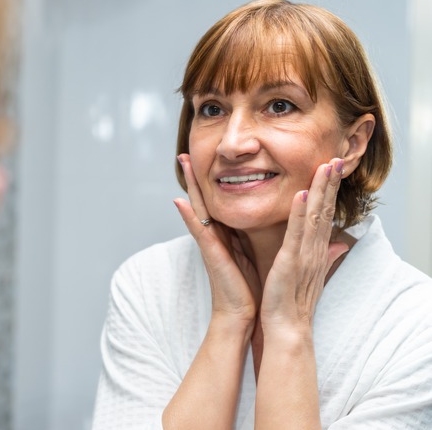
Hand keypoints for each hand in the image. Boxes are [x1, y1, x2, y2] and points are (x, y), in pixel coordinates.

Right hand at [175, 154, 260, 328]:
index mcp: (229, 234)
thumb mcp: (262, 255)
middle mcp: (216, 235)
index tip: (211, 158)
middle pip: (204, 198)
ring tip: (183, 162)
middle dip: (194, 176)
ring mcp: (210, 243)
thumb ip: (268, 237)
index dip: (216, 180)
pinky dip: (188, 216)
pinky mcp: (211, 254)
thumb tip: (287, 224)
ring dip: (188, 184)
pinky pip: (198, 231)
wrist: (245, 316)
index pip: (220, 201)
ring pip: (198, 207)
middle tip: (186, 152)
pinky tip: (179, 200)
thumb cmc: (254, 288)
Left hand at [261, 158, 349, 332]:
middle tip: (336, 157)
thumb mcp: (311, 274)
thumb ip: (326, 256)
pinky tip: (303, 195)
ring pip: (315, 216)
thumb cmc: (292, 301)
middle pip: (325, 210)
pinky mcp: (291, 262)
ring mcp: (304, 254)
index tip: (333, 167)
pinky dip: (300, 214)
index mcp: (315, 250)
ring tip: (325, 166)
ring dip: (321, 190)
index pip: (325, 214)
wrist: (286, 327)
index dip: (330, 190)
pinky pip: (297, 234)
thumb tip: (342, 244)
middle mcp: (315, 249)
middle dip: (330, 183)